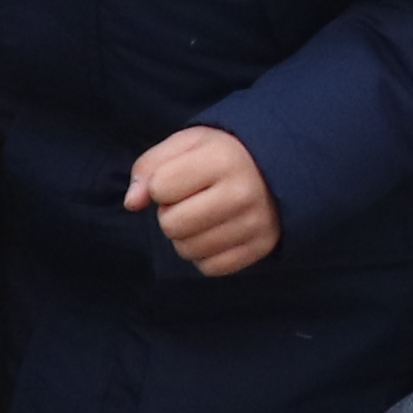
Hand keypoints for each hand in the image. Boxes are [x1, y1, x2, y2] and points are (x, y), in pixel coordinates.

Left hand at [129, 126, 277, 276]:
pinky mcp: (261, 248)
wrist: (279, 168)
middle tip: (190, 201)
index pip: (159, 188)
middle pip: (171, 225)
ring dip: (186, 237)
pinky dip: (205, 255)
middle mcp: (242, 193)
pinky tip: (216, 233)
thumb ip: (150, 166)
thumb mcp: (187, 144)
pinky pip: (210, 268)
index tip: (181, 178)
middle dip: (171, 214)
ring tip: (203, 217)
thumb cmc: (222, 155)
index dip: (161, 184)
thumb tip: (132, 203)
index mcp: (222, 158)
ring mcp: (254, 224)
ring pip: (188, 250)